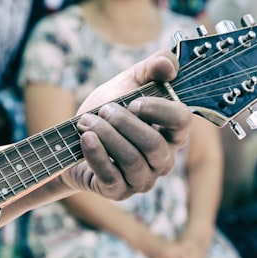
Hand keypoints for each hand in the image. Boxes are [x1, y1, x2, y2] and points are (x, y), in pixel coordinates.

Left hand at [62, 50, 190, 199]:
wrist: (74, 137)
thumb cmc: (108, 109)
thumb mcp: (129, 81)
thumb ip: (152, 67)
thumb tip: (168, 65)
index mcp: (172, 134)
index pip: (182, 122)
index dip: (160, 111)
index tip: (134, 102)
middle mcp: (163, 160)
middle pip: (154, 145)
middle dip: (124, 123)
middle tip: (104, 109)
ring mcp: (142, 180)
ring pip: (132, 160)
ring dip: (106, 135)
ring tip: (87, 121)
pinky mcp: (119, 191)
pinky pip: (111, 176)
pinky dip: (96, 154)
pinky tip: (86, 138)